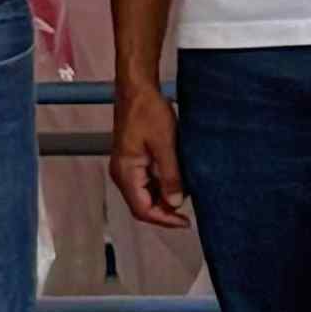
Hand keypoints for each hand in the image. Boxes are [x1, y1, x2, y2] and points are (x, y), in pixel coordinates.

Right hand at [108, 79, 190, 232]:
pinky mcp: (132, 159)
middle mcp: (121, 173)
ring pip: (144, 194)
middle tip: (188, 214)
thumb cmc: (148, 112)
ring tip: (186, 196)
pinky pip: (145, 181)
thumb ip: (170, 176)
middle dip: (165, 211)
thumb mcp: (165, 145)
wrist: (137, 88)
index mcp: (125, 172)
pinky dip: (161, 185)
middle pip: (142, 205)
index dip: (164, 220)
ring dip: (163, 198)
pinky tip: (178, 181)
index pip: (142, 209)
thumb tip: (176, 204)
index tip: (185, 222)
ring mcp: (125, 167)